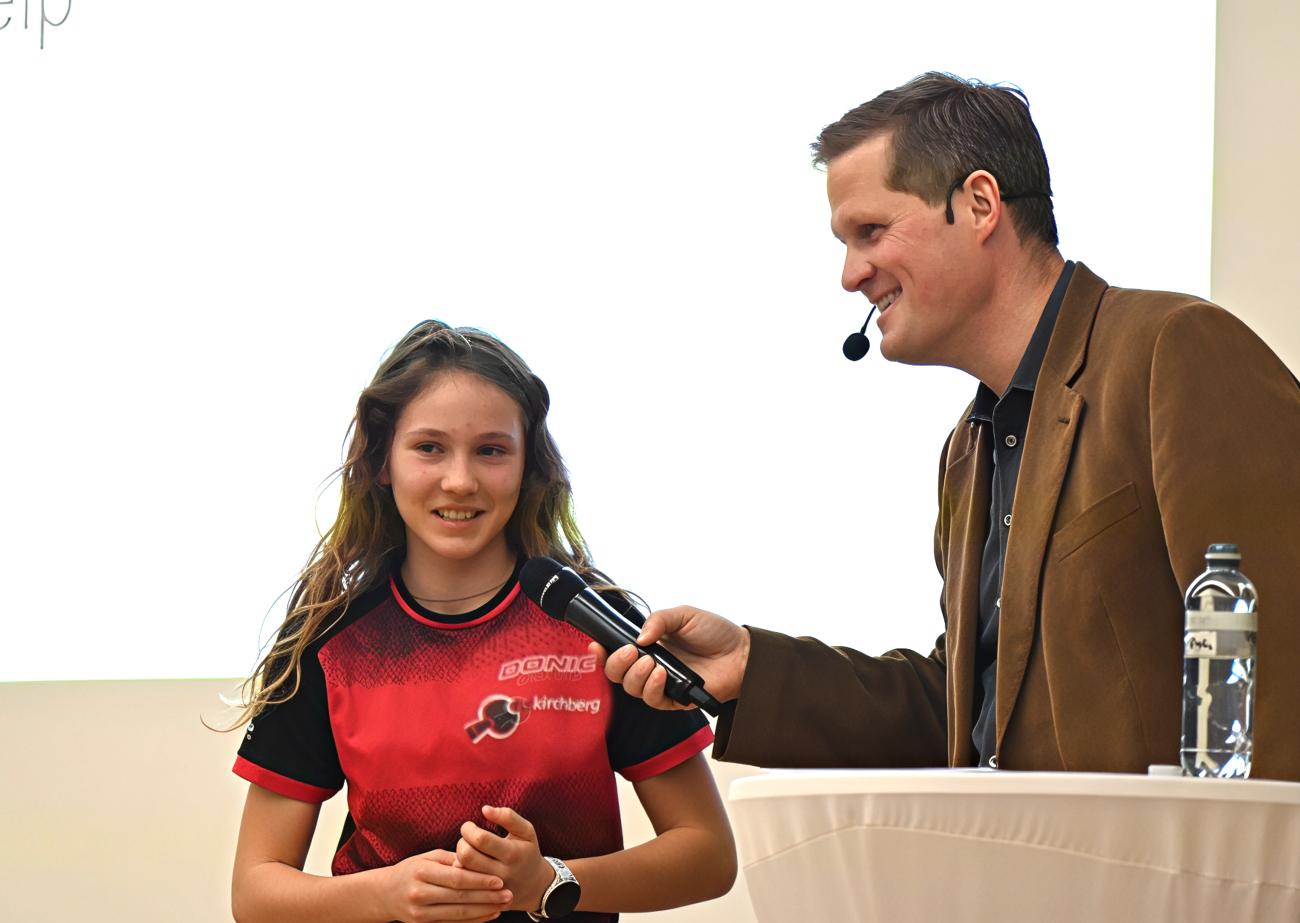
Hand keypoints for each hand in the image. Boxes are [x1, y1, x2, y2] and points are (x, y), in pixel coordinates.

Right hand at [379, 848, 510, 922]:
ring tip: (502, 905)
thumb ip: (452, 859)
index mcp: (421, 872)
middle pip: (459, 897)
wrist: (386, 894)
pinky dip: (472, 920)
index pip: (456, 878)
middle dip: (486, 897)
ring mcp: (420, 913)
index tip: (499, 880)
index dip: (479, 880)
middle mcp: (419, 894)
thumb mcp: (428, 857)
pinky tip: (488, 914)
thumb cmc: (412, 870)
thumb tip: (476, 862)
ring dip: (483, 910)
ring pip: (457, 913)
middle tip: (508, 894)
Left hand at [456, 806, 556, 912]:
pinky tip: (466, 866)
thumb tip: (484, 809)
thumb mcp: (526, 831)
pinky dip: (460, 872)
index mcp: (512, 853)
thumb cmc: (527, 852)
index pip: (481, 839)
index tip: (469, 826)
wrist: (536, 887)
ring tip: (467, 850)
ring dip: (459, 857)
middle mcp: (501, 873)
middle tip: (466, 838)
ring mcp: (492, 889)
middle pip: (467, 856)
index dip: (469, 829)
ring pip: (462, 871)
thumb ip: (508, 816)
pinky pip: (464, 885)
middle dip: (461, 842)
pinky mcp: (485, 899)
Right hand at [594, 606, 749, 708]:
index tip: (595, 644)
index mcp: (648, 645)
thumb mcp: (684, 615)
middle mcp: (651, 665)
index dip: (602, 652)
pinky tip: (662, 675)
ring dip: (635, 675)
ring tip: (652, 662)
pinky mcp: (675, 700)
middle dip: (616, 664)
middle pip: (617, 674)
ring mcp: (662, 684)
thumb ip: (659, 620)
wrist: (741, 652)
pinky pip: (653, 700)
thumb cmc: (714, 632)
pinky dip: (652, 688)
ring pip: (631, 689)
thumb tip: (638, 638)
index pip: (617, 652)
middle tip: (630, 651)